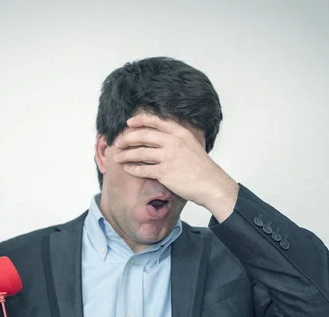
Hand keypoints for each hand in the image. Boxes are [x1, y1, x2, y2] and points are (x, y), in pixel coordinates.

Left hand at [113, 113, 238, 217]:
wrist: (211, 184)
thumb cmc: (202, 167)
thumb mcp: (192, 145)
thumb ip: (176, 139)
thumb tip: (159, 137)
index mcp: (180, 133)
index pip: (155, 121)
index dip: (139, 120)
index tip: (129, 123)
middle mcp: (173, 142)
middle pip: (143, 136)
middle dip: (127, 138)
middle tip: (118, 143)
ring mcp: (168, 157)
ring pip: (140, 153)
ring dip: (126, 154)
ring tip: (117, 157)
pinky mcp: (165, 172)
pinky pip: (143, 169)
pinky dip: (133, 168)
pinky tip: (127, 168)